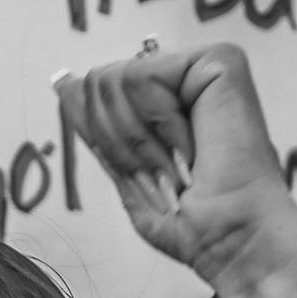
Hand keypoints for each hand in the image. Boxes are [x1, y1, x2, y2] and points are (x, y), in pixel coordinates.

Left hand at [55, 42, 296, 297]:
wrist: (230, 237)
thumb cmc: (188, 219)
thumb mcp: (124, 168)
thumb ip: (97, 124)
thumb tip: (66, 82)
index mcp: (163, 100)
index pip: (93, 91)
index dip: (101, 138)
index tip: (142, 176)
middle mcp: (182, 77)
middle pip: (97, 82)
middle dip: (118, 142)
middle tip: (162, 174)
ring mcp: (201, 66)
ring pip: (112, 79)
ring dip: (138, 141)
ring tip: (178, 165)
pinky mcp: (218, 60)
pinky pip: (141, 75)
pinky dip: (157, 124)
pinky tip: (191, 146)